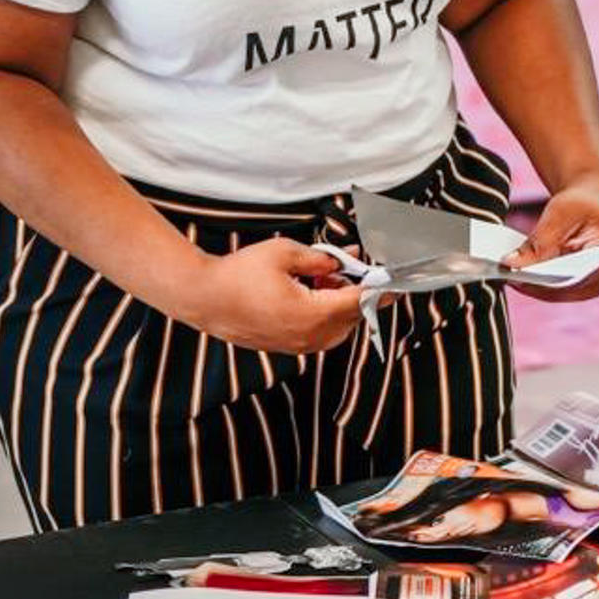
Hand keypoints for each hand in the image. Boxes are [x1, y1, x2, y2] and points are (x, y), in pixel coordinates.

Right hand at [182, 237, 364, 352]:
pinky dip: (322, 314)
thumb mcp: (284, 253)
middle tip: (350, 268)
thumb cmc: (239, 275)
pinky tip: (309, 291)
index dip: (378, 290)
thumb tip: (339, 262)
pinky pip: (317, 334)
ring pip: (335, 328)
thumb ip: (319, 259)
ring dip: (338, 304)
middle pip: (350, 318)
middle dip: (355, 292)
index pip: (358, 303)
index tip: (394, 282)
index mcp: (311, 315)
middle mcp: (307, 337)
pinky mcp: (285, 346)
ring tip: (323, 277)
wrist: (204, 298)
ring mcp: (296, 345)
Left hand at [501, 176, 598, 301]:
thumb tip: (511, 265)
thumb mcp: (560, 214)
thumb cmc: (582, 202)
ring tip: (509, 274)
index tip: (520, 277)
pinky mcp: (582, 286)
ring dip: (534, 285)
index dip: (548, 281)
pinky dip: (537, 281)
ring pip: (559, 293)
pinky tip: (518, 273)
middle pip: (568, 290)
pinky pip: (556, 289)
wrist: (592, 200)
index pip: (579, 278)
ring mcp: (596, 285)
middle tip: (507, 275)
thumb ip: (539, 242)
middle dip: (536, 284)